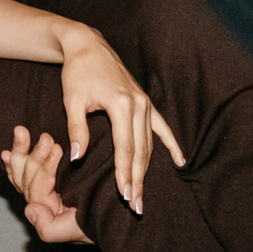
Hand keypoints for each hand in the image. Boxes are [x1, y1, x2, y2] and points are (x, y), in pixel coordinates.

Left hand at [3, 126, 90, 243]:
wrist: (116, 217)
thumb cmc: (101, 223)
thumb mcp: (77, 231)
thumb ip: (50, 228)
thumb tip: (29, 209)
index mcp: (45, 211)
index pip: (37, 188)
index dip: (45, 166)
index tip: (57, 147)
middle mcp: (39, 201)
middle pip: (27, 177)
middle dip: (35, 155)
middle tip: (47, 137)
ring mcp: (40, 190)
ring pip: (22, 171)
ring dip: (20, 150)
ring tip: (21, 131)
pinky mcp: (44, 180)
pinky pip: (21, 171)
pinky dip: (14, 161)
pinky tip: (5, 152)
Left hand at [57, 25, 184, 214]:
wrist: (88, 46)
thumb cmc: (77, 72)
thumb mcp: (72, 100)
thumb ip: (77, 129)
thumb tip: (77, 158)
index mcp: (121, 105)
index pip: (125, 147)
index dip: (125, 173)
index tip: (125, 195)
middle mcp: (139, 105)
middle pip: (141, 150)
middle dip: (137, 179)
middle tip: (136, 206)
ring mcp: (145, 103)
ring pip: (150, 143)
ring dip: (147, 169)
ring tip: (143, 193)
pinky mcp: (146, 102)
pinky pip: (162, 127)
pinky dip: (171, 144)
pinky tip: (180, 161)